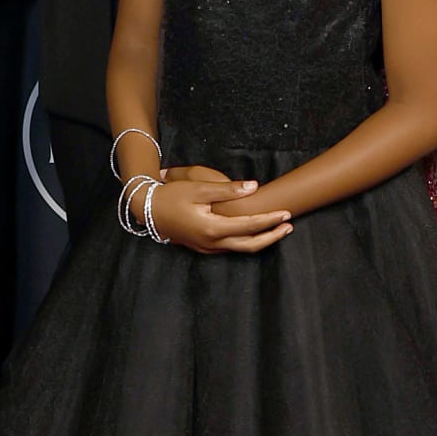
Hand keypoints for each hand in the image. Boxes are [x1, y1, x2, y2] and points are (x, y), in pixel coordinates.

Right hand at [149, 166, 293, 253]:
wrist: (147, 210)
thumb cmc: (171, 196)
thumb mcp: (199, 188)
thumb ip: (227, 190)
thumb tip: (253, 186)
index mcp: (212, 228)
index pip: (249, 225)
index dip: (270, 219)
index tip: (286, 212)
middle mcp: (211, 243)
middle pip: (250, 244)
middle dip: (272, 236)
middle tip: (289, 226)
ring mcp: (207, 248)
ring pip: (240, 249)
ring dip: (261, 240)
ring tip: (278, 230)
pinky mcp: (203, 247)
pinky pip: (230, 248)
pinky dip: (246, 242)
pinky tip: (254, 233)